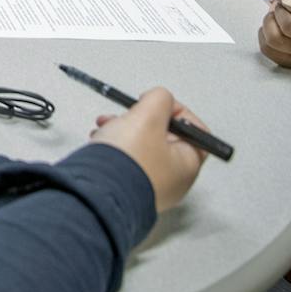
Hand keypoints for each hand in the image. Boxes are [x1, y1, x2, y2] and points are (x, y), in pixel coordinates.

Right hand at [90, 87, 207, 212]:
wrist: (96, 192)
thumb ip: (159, 99)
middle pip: (165, 138)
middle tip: (130, 115)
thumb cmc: (127, 162)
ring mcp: (149, 187)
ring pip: (142, 147)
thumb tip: (160, 99)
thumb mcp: (148, 115)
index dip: (177, 111)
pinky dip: (114, 148)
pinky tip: (101, 141)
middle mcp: (172, 181)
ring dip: (125, 130)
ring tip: (108, 126)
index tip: (158, 105)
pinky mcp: (127, 189)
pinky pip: (126, 162)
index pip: (194, 131)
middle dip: (143, 120)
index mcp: (187, 166)